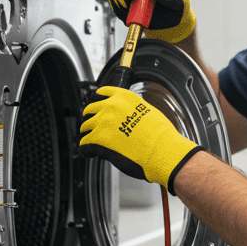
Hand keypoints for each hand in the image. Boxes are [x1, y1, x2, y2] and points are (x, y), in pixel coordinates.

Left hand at [79, 86, 202, 191]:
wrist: (163, 151)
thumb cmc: (161, 136)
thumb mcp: (150, 112)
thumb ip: (134, 109)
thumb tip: (129, 115)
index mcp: (124, 97)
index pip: (102, 92)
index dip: (99, 101)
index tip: (98, 106)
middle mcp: (111, 106)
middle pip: (90, 109)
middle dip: (92, 118)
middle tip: (96, 127)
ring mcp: (103, 122)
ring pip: (85, 127)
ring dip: (89, 133)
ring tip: (93, 141)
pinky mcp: (98, 139)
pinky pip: (84, 144)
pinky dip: (87, 149)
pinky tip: (92, 152)